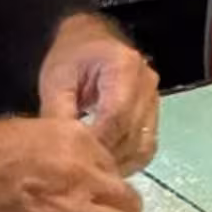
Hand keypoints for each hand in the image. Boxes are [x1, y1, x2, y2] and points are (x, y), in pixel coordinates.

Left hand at [37, 13, 160, 175]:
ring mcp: (154, 100)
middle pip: (131, 133)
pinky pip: (146, 146)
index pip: (116, 115)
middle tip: (77, 172)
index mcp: (124, 67)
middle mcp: (147, 84)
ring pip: (142, 145)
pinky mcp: (153, 114)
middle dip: (104, 157)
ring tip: (91, 170)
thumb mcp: (57, 80)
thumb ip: (58, 114)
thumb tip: (58, 152)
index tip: (73, 161)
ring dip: (118, 163)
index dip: (96, 143)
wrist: (92, 39)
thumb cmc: (72, 56)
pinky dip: (128, 160)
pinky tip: (106, 165)